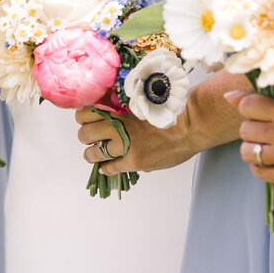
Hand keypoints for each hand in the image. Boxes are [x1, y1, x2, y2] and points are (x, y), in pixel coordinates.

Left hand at [75, 107, 196, 174]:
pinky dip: (105, 167)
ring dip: (91, 153)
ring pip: (93, 153)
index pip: (86, 113)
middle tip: (90, 136)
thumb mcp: (141, 104)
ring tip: (93, 153)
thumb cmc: (170, 112)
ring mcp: (125, 147)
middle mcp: (118, 129)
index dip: (83, 117)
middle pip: (85, 134)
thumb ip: (123, 110)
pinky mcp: (134, 162)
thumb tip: (107, 113)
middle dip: (86, 135)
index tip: (86, 119)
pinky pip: (110, 168)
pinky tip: (106, 166)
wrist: (190, 127)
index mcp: (119, 111)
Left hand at [229, 90, 273, 186]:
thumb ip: (264, 98)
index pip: (246, 106)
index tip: (258, 110)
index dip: (249, 107)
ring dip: (253, 147)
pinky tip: (272, 158)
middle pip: (245, 129)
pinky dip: (260, 165)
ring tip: (267, 144)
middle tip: (266, 128)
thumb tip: (229, 97)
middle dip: (252, 127)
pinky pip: (258, 171)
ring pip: (247, 152)